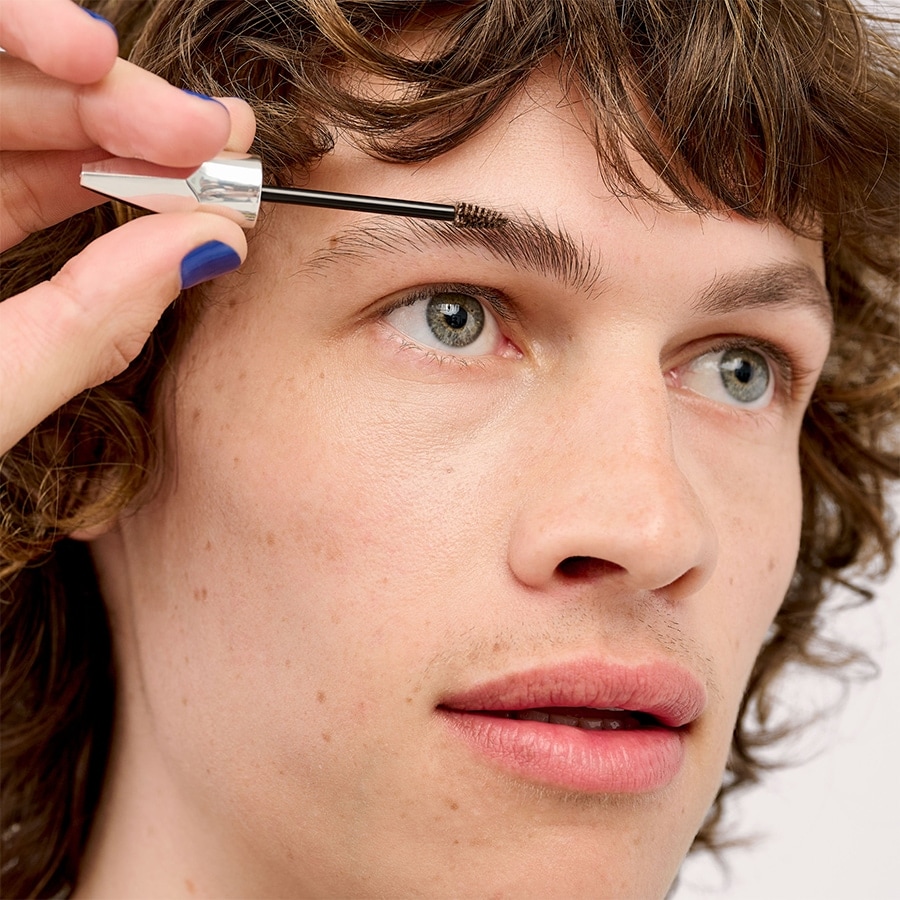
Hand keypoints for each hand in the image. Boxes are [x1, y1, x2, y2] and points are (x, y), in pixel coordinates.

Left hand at [0, 0, 255, 450]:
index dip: (30, 38)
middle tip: (210, 139)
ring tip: (199, 172)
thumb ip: (88, 325)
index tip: (126, 75)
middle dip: (106, 105)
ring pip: (9, 137)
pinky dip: (86, 193)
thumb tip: (202, 250)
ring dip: (114, 147)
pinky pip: (11, 191)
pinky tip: (146, 199)